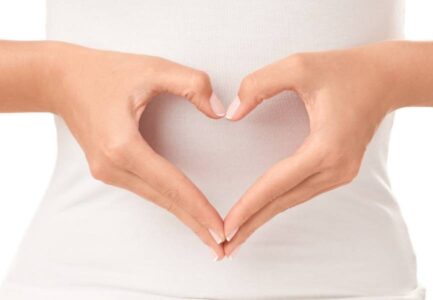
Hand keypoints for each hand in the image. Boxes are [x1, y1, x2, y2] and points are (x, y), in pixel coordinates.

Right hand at [48, 42, 226, 259]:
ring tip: (208, 234)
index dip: (198, 207)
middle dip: (195, 224)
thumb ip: (191, 84)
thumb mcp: (153, 67)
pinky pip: (145, 190)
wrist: (60, 79)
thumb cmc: (105, 72)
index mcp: (122, 145)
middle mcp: (112, 166)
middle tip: (223, 247)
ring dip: (183, 215)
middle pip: (164, 200)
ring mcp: (106, 171)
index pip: (171, 184)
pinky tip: (184, 210)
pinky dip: (167, 201)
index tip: (220, 229)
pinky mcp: (107, 170)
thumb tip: (219, 113)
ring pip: (155, 198)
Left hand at [223, 42, 395, 255]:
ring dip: (263, 217)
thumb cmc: (343, 70)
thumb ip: (259, 85)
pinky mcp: (338, 171)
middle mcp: (335, 168)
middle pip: (283, 202)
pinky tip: (261, 213)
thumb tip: (232, 114)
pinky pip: (301, 192)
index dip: (249, 205)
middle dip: (251, 224)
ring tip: (237, 236)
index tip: (226, 226)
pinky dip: (277, 204)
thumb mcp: (298, 66)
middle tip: (223, 247)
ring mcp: (339, 173)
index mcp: (326, 147)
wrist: (384, 79)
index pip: (278, 183)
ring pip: (292, 201)